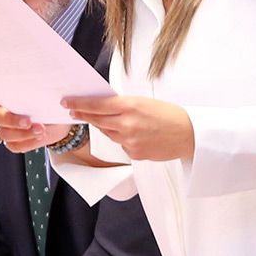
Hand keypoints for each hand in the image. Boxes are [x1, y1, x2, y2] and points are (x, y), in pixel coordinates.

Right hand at [0, 94, 68, 152]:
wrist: (57, 121)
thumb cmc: (49, 102)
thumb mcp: (48, 95)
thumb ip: (47, 95)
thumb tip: (55, 99)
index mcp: (4, 97)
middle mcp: (1, 114)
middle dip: (12, 120)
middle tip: (28, 121)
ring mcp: (6, 129)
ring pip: (5, 134)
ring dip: (23, 133)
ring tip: (40, 130)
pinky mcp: (14, 142)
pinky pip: (14, 146)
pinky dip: (28, 142)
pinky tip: (40, 137)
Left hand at [62, 94, 194, 160]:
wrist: (189, 135)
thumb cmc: (169, 114)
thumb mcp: (144, 102)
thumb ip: (123, 105)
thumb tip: (102, 106)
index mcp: (130, 106)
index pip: (97, 105)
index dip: (79, 104)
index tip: (66, 102)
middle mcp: (127, 123)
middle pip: (97, 120)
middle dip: (83, 115)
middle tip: (72, 111)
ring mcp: (129, 141)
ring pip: (107, 133)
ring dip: (106, 127)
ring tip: (120, 121)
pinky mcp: (133, 154)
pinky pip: (120, 145)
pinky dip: (122, 139)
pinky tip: (136, 135)